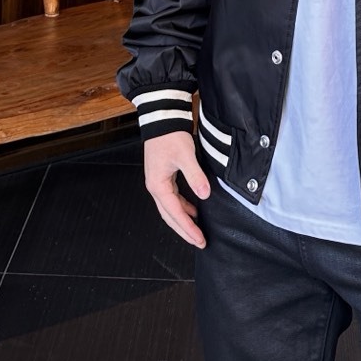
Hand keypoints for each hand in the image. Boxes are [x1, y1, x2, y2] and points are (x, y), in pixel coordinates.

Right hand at [143, 131, 210, 248]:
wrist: (161, 118)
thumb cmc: (170, 136)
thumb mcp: (185, 156)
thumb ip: (195, 176)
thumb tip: (204, 195)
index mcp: (158, 185)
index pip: (175, 213)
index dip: (188, 228)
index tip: (199, 239)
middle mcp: (155, 187)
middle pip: (169, 216)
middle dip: (184, 230)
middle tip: (199, 242)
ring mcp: (158, 182)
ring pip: (170, 209)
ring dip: (183, 220)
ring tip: (197, 231)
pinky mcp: (162, 176)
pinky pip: (172, 198)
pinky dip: (182, 208)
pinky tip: (193, 210)